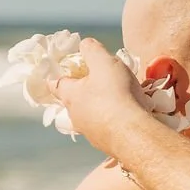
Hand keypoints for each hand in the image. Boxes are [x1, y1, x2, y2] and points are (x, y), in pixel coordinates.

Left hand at [52, 37, 145, 153]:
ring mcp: (92, 134)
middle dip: (86, 93)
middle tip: (101, 84)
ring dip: (103, 109)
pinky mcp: (108, 146)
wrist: (134, 135)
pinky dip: (117, 124)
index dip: (59, 76)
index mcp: (71, 96)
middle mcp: (77, 117)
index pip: (55, 84)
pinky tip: (131, 119)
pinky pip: (110, 131)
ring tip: (122, 101)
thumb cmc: (116, 95)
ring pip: (93, 118)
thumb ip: (92, 50)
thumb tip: (85, 44)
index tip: (66, 71)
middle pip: (75, 102)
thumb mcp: (104, 62)